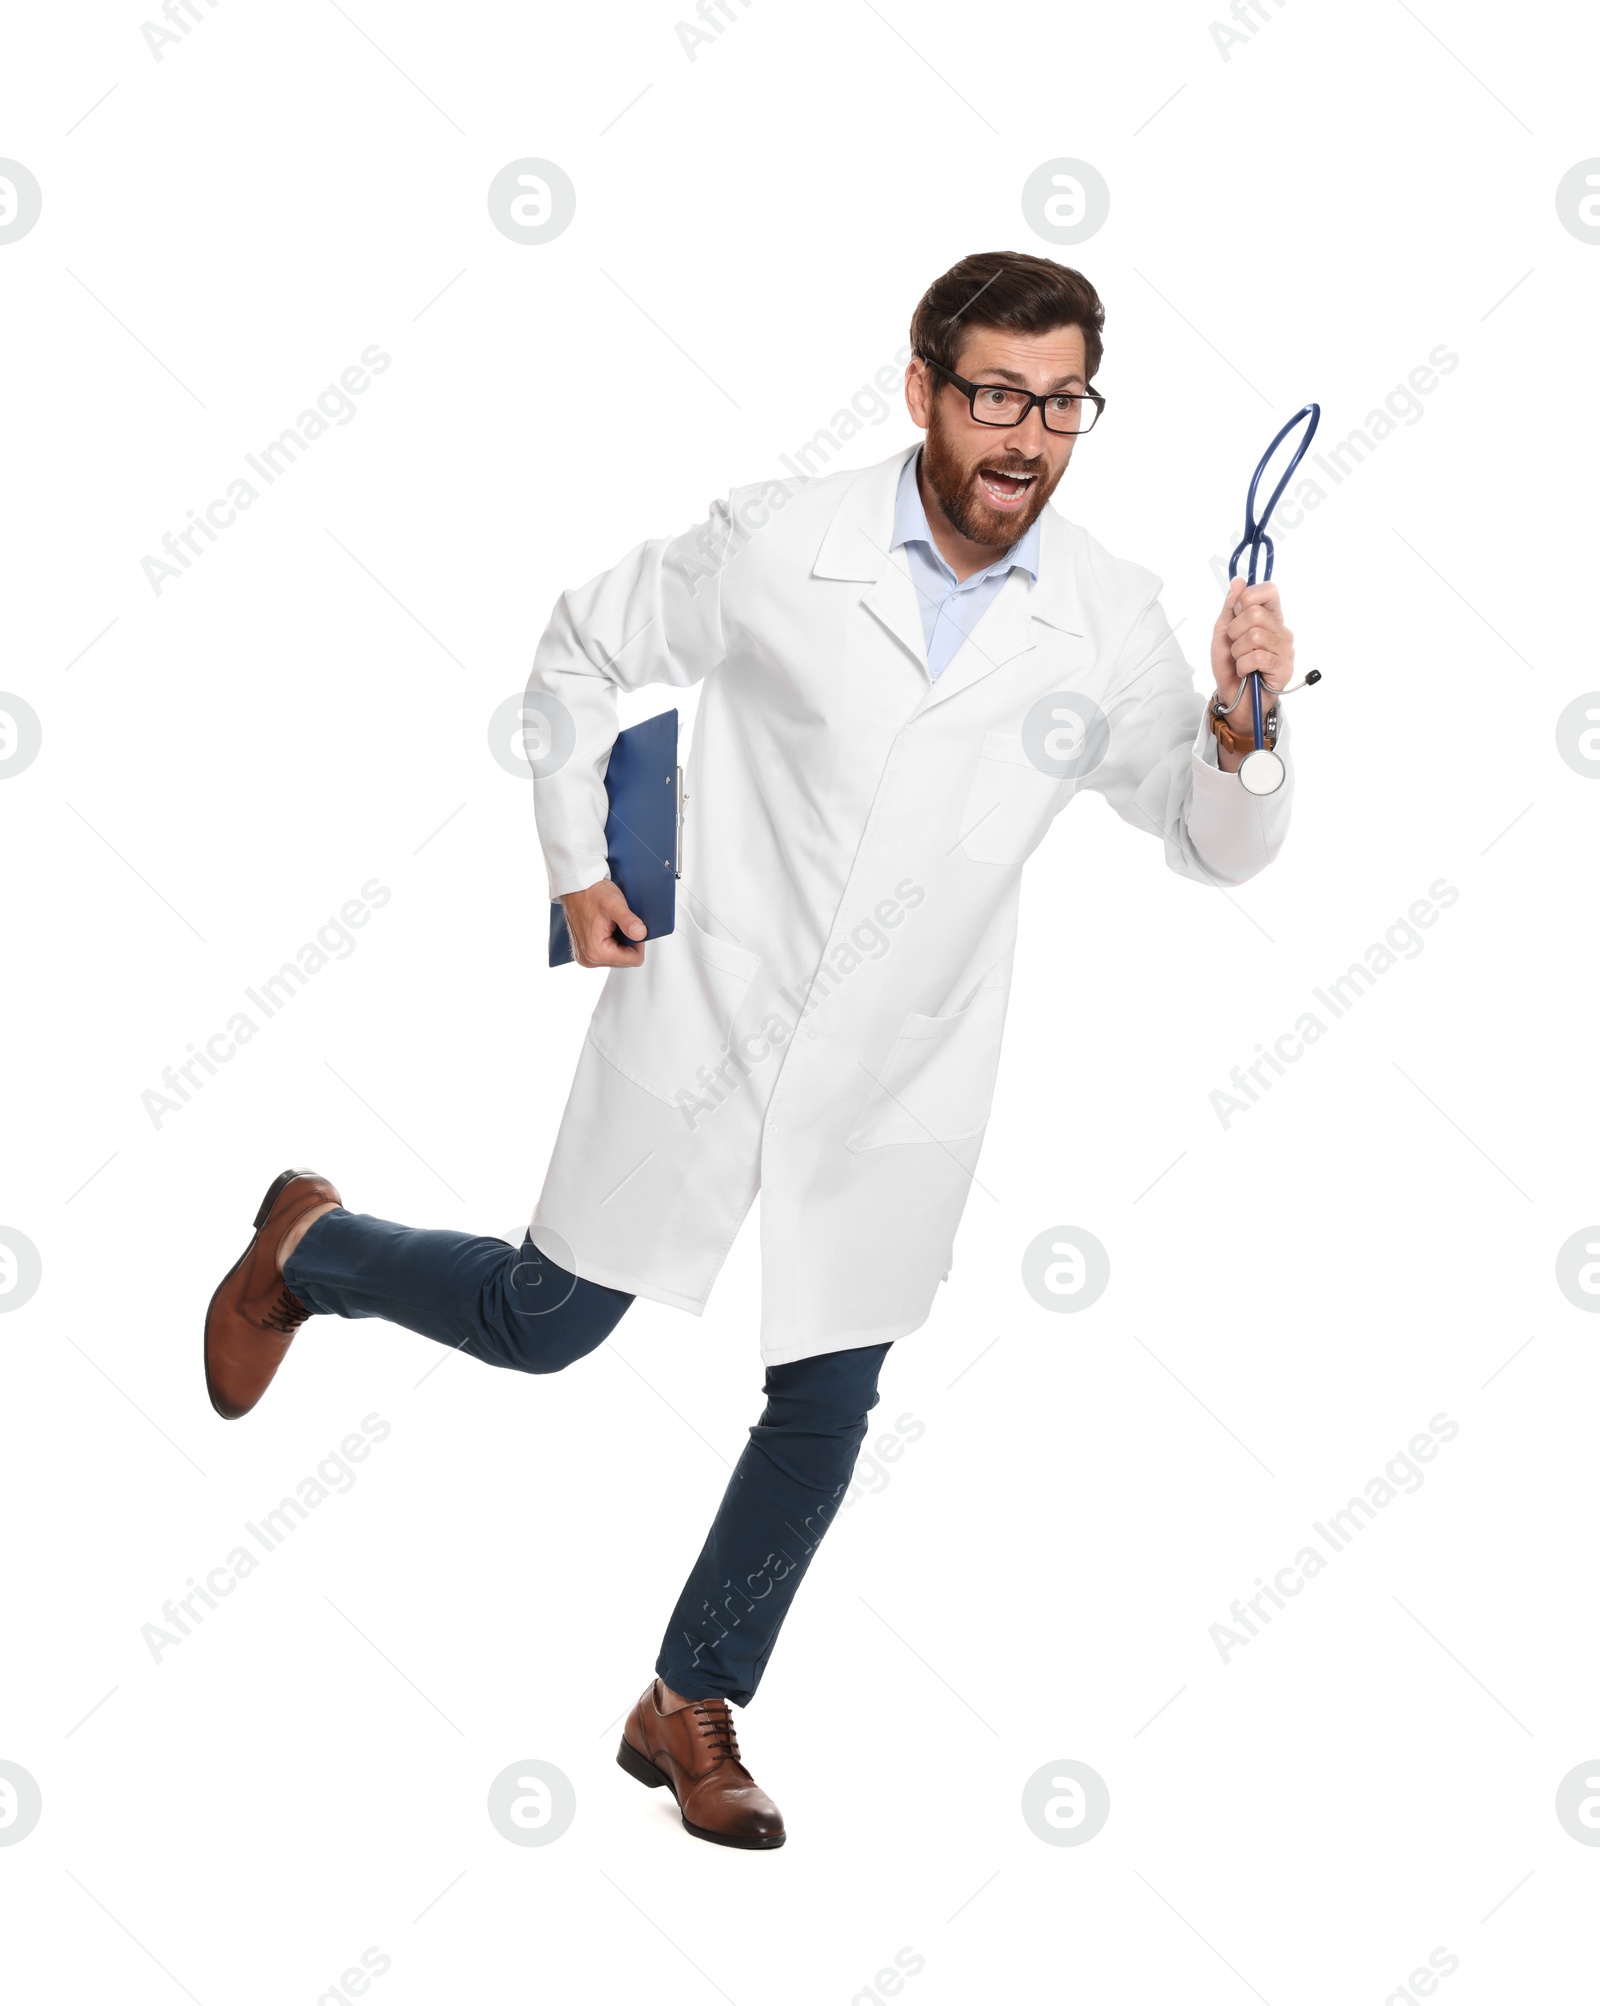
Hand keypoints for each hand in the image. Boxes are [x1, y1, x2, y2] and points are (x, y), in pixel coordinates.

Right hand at [561, 878, 647, 966]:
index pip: (634, 960)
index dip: (638, 942)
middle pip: (625, 961)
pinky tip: (606, 929)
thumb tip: (641, 934)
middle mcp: (588, 959)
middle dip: (628, 943)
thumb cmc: (592, 893)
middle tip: (620, 923)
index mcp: (596, 952)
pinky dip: (611, 942)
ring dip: (619, 942)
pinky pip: (608, 954)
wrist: (576, 887)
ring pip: (618, 958)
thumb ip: (629, 921)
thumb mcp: (614, 904)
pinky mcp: (585, 953)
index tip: (631, 925)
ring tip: (611, 925)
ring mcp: (585, 957)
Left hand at [1210, 576, 1293, 711]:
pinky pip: (1257, 657)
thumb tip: (1238, 581)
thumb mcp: (1223, 633)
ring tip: (1241, 660)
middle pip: (1255, 614)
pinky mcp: (1284, 668)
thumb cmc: (1230, 665)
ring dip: (1238, 652)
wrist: (1233, 698)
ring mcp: (1285, 649)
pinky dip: (1243, 666)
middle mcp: (1281, 629)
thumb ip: (1230, 607)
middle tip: (1236, 646)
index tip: (1237, 614)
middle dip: (1234, 632)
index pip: (1268, 590)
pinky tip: (1246, 671)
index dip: (1247, 598)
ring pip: (1254, 636)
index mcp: (1269, 617)